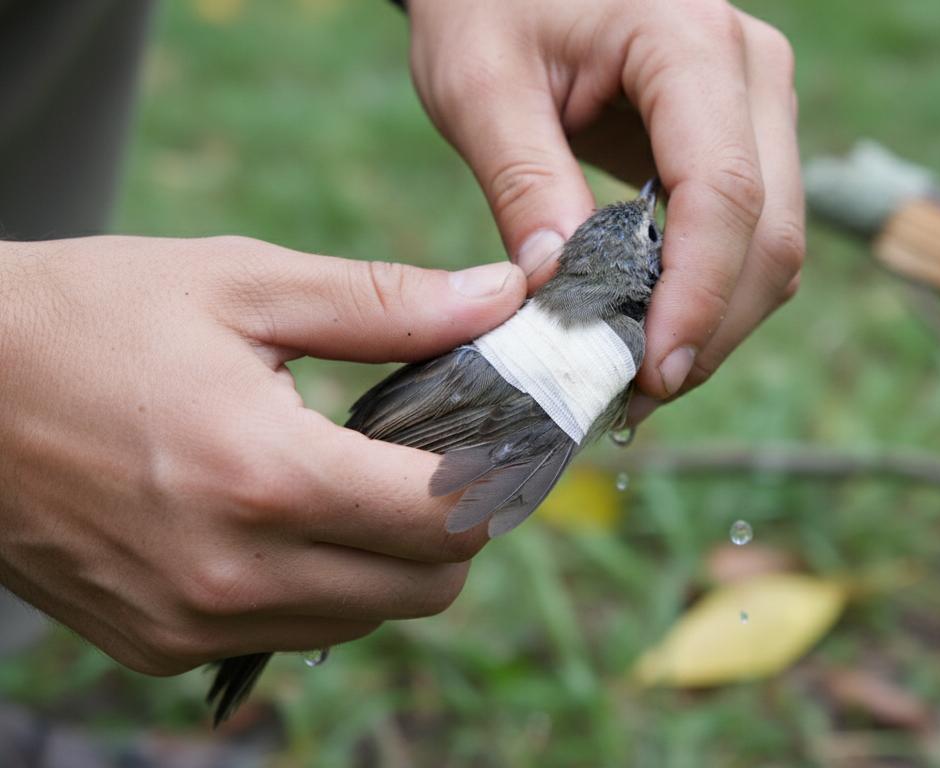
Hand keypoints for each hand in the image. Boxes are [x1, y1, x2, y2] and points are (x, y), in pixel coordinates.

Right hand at [0, 236, 524, 674]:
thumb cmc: (89, 317)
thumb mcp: (243, 284)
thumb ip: (388, 304)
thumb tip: (502, 298)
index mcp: (265, 475)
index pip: (448, 520)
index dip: (495, 477)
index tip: (498, 436)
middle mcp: (233, 574)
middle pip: (426, 589)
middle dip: (451, 526)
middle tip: (425, 458)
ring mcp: (191, 623)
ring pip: (364, 619)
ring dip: (385, 560)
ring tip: (346, 479)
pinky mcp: (157, 645)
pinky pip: (288, 634)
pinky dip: (314, 585)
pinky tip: (279, 517)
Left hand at [406, 0, 804, 416]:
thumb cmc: (488, 0)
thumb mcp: (477, 82)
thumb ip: (522, 182)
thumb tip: (558, 296)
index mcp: (689, 40)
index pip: (724, 191)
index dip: (698, 296)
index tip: (650, 373)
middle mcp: (751, 69)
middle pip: (770, 231)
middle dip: (711, 327)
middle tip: (634, 397)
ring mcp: (760, 102)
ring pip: (774, 244)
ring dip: (716, 321)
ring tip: (635, 377)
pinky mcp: (747, 136)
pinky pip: (753, 235)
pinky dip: (711, 293)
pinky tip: (651, 331)